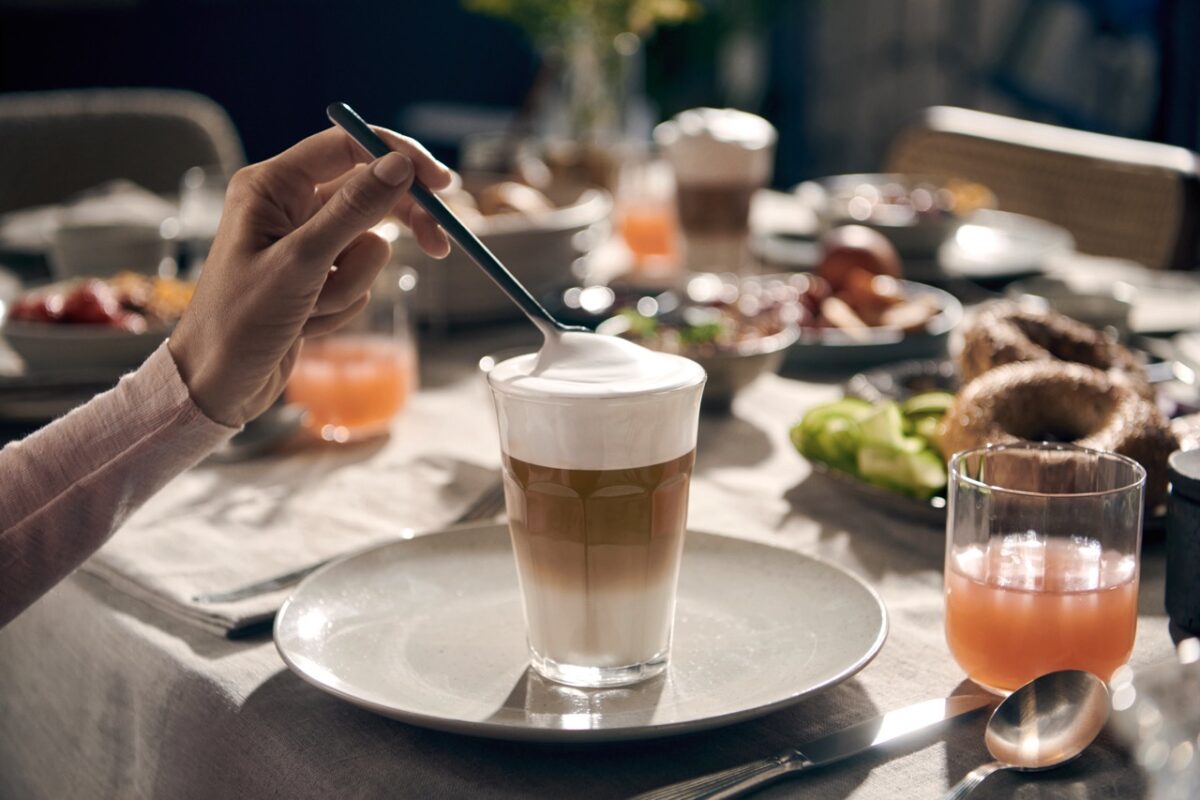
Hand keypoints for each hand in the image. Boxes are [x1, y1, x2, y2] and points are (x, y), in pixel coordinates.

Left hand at [168, 126, 451, 426]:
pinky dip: (342, 304)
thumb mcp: (302, 262)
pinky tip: (308, 323)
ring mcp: (302, 243)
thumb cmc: (240, 321)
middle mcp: (286, 206)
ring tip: (311, 308)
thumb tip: (399, 164)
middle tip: (437, 246)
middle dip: (395, 227)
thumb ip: (353, 210)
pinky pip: (357, 277)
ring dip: (351, 283)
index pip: (349, 146)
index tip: (441, 185)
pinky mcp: (313, 276)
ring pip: (366, 245)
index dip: (399, 159)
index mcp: (271, 186)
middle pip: (367, 194)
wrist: (217, 385)